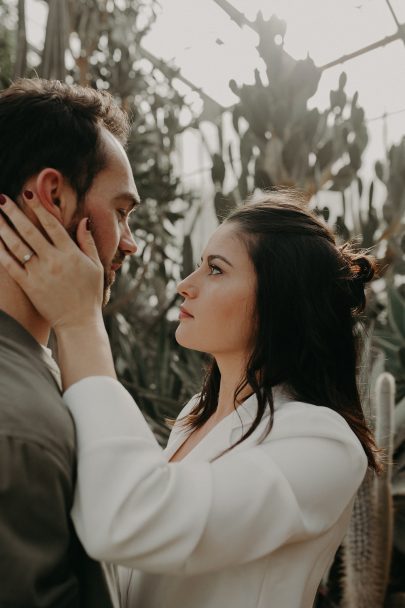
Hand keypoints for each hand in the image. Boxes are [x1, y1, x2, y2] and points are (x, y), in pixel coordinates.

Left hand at [0, 194, 103, 331]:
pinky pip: (11, 265)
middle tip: (1, 198)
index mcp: (71, 253)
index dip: (39, 207)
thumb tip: (83, 220)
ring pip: (17, 245)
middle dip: (13, 212)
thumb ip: (87, 242)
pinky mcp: (29, 286)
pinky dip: (1, 252)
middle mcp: (54, 260)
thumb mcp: (96, 266)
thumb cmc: (89, 294)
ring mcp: (40, 273)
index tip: (28, 194)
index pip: (51, 224)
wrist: (79, 322)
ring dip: (3, 228)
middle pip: (29, 230)